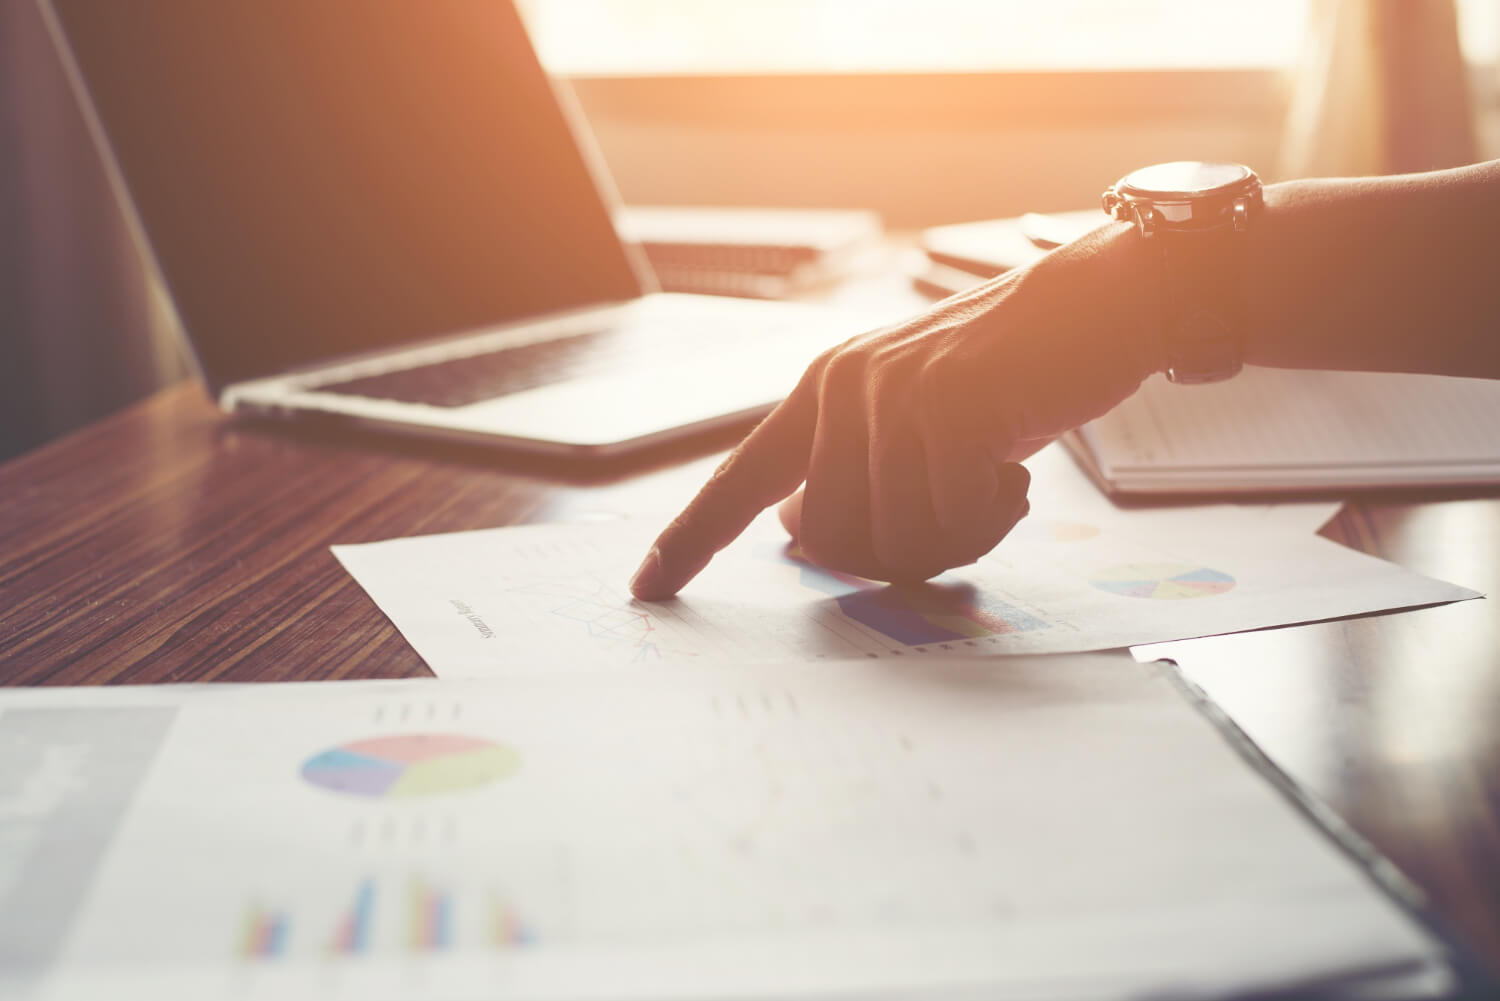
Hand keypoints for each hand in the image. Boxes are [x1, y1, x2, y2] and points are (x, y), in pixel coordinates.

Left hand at [630, 223, 1158, 598]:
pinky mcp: (948, 408)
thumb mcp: (915, 413)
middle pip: (834, 544)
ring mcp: (893, 396)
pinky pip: (954, 522)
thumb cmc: (1012, 372)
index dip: (693, 537)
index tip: (648, 587)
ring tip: (992, 482)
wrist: (1096, 305)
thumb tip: (800, 532)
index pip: (740, 477)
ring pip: (894, 542)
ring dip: (954, 538)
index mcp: (824, 392)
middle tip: (959, 516)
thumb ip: (853, 466)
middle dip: (901, 556)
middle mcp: (844, 390)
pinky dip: (992, 518)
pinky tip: (1015, 470)